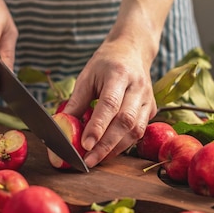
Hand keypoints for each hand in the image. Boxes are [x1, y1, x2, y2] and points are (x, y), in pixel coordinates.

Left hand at [62, 41, 157, 167]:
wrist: (132, 52)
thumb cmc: (105, 64)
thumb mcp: (86, 77)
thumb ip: (77, 102)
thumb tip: (62, 127)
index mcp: (119, 74)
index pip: (109, 104)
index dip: (97, 127)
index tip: (85, 145)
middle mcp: (138, 87)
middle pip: (125, 121)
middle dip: (106, 145)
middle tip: (89, 160)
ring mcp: (147, 99)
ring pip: (135, 130)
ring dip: (115, 149)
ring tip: (96, 159)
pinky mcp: (150, 109)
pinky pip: (139, 132)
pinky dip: (123, 145)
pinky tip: (109, 151)